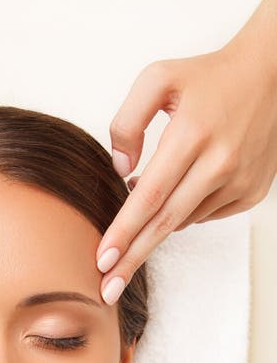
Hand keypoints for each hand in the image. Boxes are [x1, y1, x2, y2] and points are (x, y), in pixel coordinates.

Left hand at [96, 40, 276, 305]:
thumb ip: (127, 121)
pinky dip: (184, 209)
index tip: (102, 261)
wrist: (271, 73)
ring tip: (141, 208)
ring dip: (156, 223)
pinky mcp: (251, 191)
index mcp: (193, 134)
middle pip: (164, 223)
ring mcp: (239, 180)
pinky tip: (181, 187)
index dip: (123, 232)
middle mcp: (220, 162)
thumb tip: (122, 171)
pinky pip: (205, 214)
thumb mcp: (158, 78)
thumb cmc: (207, 76)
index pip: (150, 196)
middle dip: (132, 259)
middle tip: (107, 289)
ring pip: (183, 220)